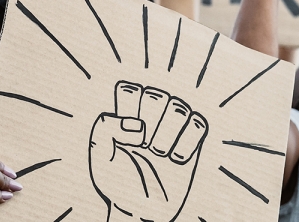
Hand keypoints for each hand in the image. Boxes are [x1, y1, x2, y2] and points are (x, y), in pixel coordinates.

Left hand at [90, 81, 207, 221]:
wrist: (141, 208)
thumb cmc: (118, 180)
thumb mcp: (100, 156)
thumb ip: (104, 128)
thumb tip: (138, 125)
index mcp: (127, 112)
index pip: (131, 90)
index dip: (128, 113)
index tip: (124, 138)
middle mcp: (151, 114)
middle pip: (155, 95)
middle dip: (147, 125)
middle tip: (143, 148)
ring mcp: (173, 126)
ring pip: (179, 106)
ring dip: (167, 134)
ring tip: (158, 154)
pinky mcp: (192, 139)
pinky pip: (198, 123)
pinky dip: (187, 143)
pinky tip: (175, 160)